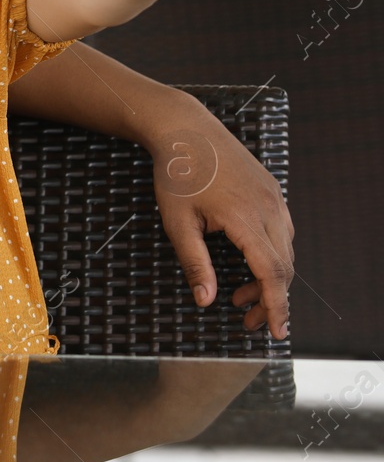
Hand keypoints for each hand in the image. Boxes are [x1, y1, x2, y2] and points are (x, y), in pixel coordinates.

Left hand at [151, 118, 293, 338]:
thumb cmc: (176, 174)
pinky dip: (270, 254)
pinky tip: (247, 263)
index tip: (277, 332)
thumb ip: (194, 263)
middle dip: (270, 299)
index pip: (272, 273)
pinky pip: (281, 231)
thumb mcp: (177, 222)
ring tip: (239, 296)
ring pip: (285, 250)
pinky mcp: (272, 191)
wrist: (185, 129)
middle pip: (284, 267)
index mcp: (246, 218)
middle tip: (247, 320)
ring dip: (269, 278)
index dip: (276, 306)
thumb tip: (205, 301)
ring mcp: (274, 198)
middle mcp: (269, 208)